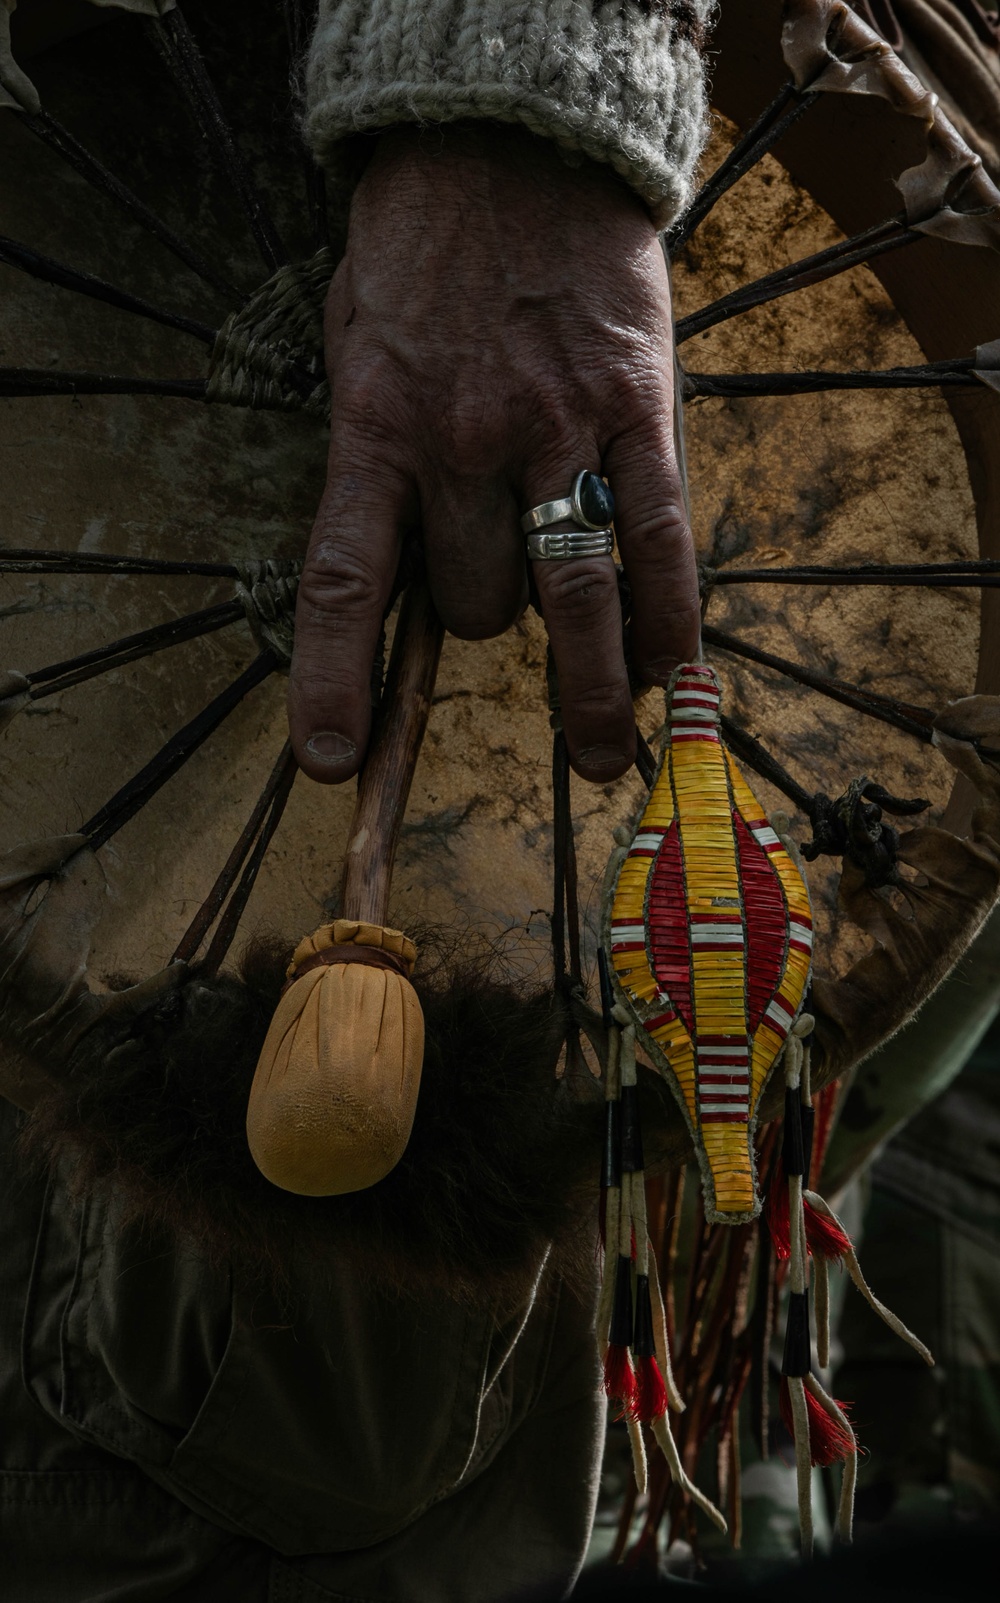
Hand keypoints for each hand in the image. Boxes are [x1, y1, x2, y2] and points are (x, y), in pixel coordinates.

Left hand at [288, 122, 698, 782]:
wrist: (514, 133)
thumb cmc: (421, 246)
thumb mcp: (356, 344)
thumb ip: (373, 458)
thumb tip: (397, 572)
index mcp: (376, 427)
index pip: (345, 584)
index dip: (335, 683)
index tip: (331, 763)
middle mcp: (463, 443)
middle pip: (474, 605)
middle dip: (483, 623)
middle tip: (500, 603)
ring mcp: (556, 430)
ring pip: (570, 600)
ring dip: (587, 687)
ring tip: (603, 749)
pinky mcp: (638, 411)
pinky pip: (660, 544)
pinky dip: (668, 621)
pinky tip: (670, 672)